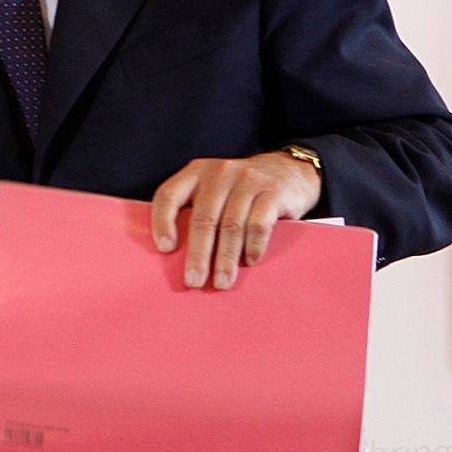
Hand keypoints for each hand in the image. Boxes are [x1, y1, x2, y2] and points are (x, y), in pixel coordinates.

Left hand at [150, 152, 321, 289]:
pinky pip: (259, 224)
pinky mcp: (273, 191)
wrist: (289, 169)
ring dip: (225, 258)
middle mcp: (219, 173)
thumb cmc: (240, 189)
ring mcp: (247, 180)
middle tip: (194, 281)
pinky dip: (253, 246)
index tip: (165, 249)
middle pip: (203, 219)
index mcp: (196, 172)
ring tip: (222, 282)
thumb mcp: (213, 189)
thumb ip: (196, 210)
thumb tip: (176, 255)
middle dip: (198, 255)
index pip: (169, 195)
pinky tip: (249, 262)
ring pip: (231, 226)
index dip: (162, 222)